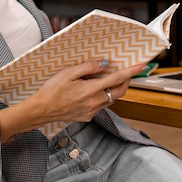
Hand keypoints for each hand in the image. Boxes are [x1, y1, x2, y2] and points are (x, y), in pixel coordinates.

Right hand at [0, 60, 145, 142]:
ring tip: (110, 79)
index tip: (141, 66)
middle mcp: (94, 103)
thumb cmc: (52, 90)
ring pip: (111, 99)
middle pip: (119, 91)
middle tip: (127, 71)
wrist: (41, 110)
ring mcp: (91, 111)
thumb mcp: (68, 73)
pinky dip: (104, 96)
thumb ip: (88, 67)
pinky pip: (101, 105)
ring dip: (115, 89)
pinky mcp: (87, 116)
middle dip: (126, 81)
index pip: (117, 79)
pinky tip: (95, 90)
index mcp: (90, 90)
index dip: (131, 72)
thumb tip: (104, 64)